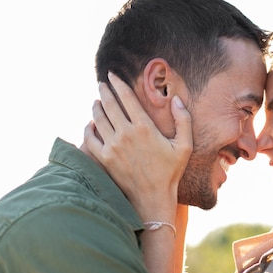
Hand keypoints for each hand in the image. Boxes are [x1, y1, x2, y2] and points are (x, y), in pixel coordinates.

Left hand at [84, 72, 192, 222]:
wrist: (153, 198)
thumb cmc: (171, 172)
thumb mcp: (185, 146)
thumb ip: (183, 120)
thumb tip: (176, 100)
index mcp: (145, 127)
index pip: (126, 97)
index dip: (118, 83)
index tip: (112, 75)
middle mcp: (126, 134)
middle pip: (109, 104)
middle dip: (104, 90)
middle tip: (101, 83)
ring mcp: (113, 146)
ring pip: (98, 119)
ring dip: (95, 107)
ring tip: (96, 100)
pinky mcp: (104, 159)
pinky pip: (90, 138)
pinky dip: (88, 128)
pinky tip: (90, 124)